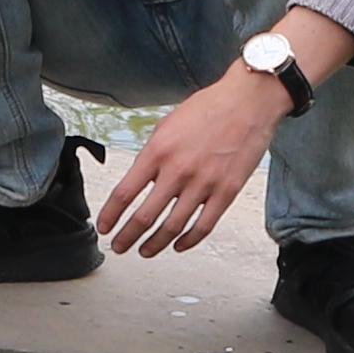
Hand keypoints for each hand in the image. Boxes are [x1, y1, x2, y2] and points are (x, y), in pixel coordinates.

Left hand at [99, 70, 286, 255]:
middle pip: (144, 217)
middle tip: (118, 246)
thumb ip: (154, 154)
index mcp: (158, 151)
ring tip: (145, 251)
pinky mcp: (226, 192)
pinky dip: (188, 241)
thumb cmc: (209, 108)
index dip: (110, 215)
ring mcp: (203, 184)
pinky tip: (178, 245)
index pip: (124, 193)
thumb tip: (142, 179)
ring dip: (154, 244)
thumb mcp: (168, 124)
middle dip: (126, 237)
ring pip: (172, 228)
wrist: (248, 101)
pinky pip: (203, 226)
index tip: (104, 226)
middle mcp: (178, 170)